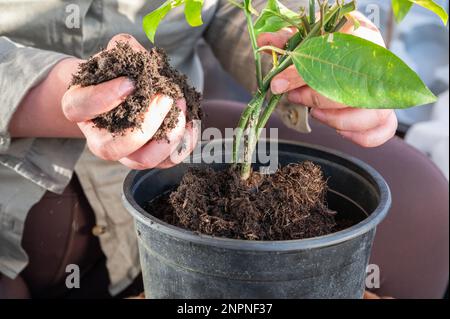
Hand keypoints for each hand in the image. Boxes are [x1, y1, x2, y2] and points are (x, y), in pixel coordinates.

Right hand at [62, 34, 197, 168]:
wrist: (128, 91)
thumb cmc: (120, 72)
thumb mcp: (117, 53)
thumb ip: (126, 49)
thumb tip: (146, 60)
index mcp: (80, 108)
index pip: (78, 108)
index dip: (103, 97)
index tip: (129, 83)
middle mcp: (99, 138)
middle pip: (111, 148)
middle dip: (144, 124)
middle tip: (165, 97)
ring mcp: (125, 152)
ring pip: (143, 160)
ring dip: (168, 135)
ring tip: (181, 105)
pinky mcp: (150, 157)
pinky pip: (167, 161)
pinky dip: (184, 142)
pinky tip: (192, 121)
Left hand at [257, 12, 397, 146]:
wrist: (346, 46)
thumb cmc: (328, 42)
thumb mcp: (308, 35)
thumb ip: (288, 40)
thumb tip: (267, 41)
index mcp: (363, 37)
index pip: (336, 58)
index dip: (304, 74)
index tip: (279, 84)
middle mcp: (379, 65)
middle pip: (357, 89)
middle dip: (318, 98)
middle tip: (295, 97)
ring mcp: (384, 90)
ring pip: (374, 113)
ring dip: (339, 120)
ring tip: (315, 114)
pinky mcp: (384, 111)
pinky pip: (383, 130)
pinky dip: (360, 135)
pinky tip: (338, 130)